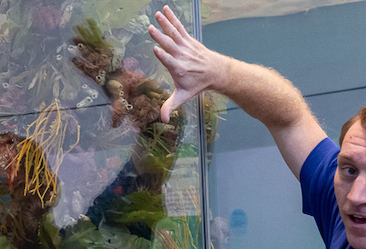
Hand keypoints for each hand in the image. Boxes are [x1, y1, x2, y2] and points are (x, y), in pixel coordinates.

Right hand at [149, 6, 219, 122]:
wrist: (215, 72)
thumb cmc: (196, 85)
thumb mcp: (183, 96)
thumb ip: (171, 106)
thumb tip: (163, 120)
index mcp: (179, 69)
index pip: (169, 61)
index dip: (163, 56)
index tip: (156, 49)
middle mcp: (182, 56)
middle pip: (169, 45)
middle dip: (160, 37)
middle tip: (150, 29)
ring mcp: (185, 46)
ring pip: (173, 33)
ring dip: (165, 23)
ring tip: (156, 15)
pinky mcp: (188, 39)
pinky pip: (179, 27)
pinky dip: (172, 18)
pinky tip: (165, 9)